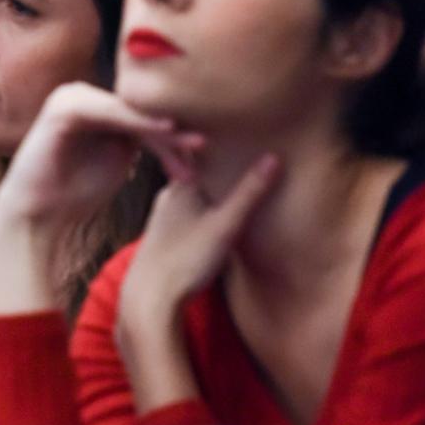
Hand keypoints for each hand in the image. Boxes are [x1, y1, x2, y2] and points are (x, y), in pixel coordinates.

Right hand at [0, 83, 201, 314]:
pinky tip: (166, 130)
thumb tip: (180, 127)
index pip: (142, 114)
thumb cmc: (74, 193)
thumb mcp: (119, 160)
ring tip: (192, 142)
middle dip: (173, 130)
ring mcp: (70, 98)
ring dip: (162, 127)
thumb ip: (141, 139)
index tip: (203, 155)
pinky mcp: (63, 107)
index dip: (175, 134)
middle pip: (138, 109)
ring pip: (128, 109)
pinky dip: (139, 120)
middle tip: (203, 147)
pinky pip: (110, 112)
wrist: (36, 216)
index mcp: (94, 106)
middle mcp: (82, 96)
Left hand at [115, 154, 280, 410]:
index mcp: (179, 184)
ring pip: (193, 191)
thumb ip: (249, 193)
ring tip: (237, 176)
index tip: (239, 125)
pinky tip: (217, 212)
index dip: (217, 135)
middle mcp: (168, 195)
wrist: (150, 298)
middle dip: (218, 159)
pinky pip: (190, 210)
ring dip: (212, 185)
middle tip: (247, 145)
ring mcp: (165, 216)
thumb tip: (274, 157)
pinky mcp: (167, 235)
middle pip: (197, 168)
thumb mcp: (225, 224)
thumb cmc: (185, 259)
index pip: (198, 149)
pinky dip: (205, 205)